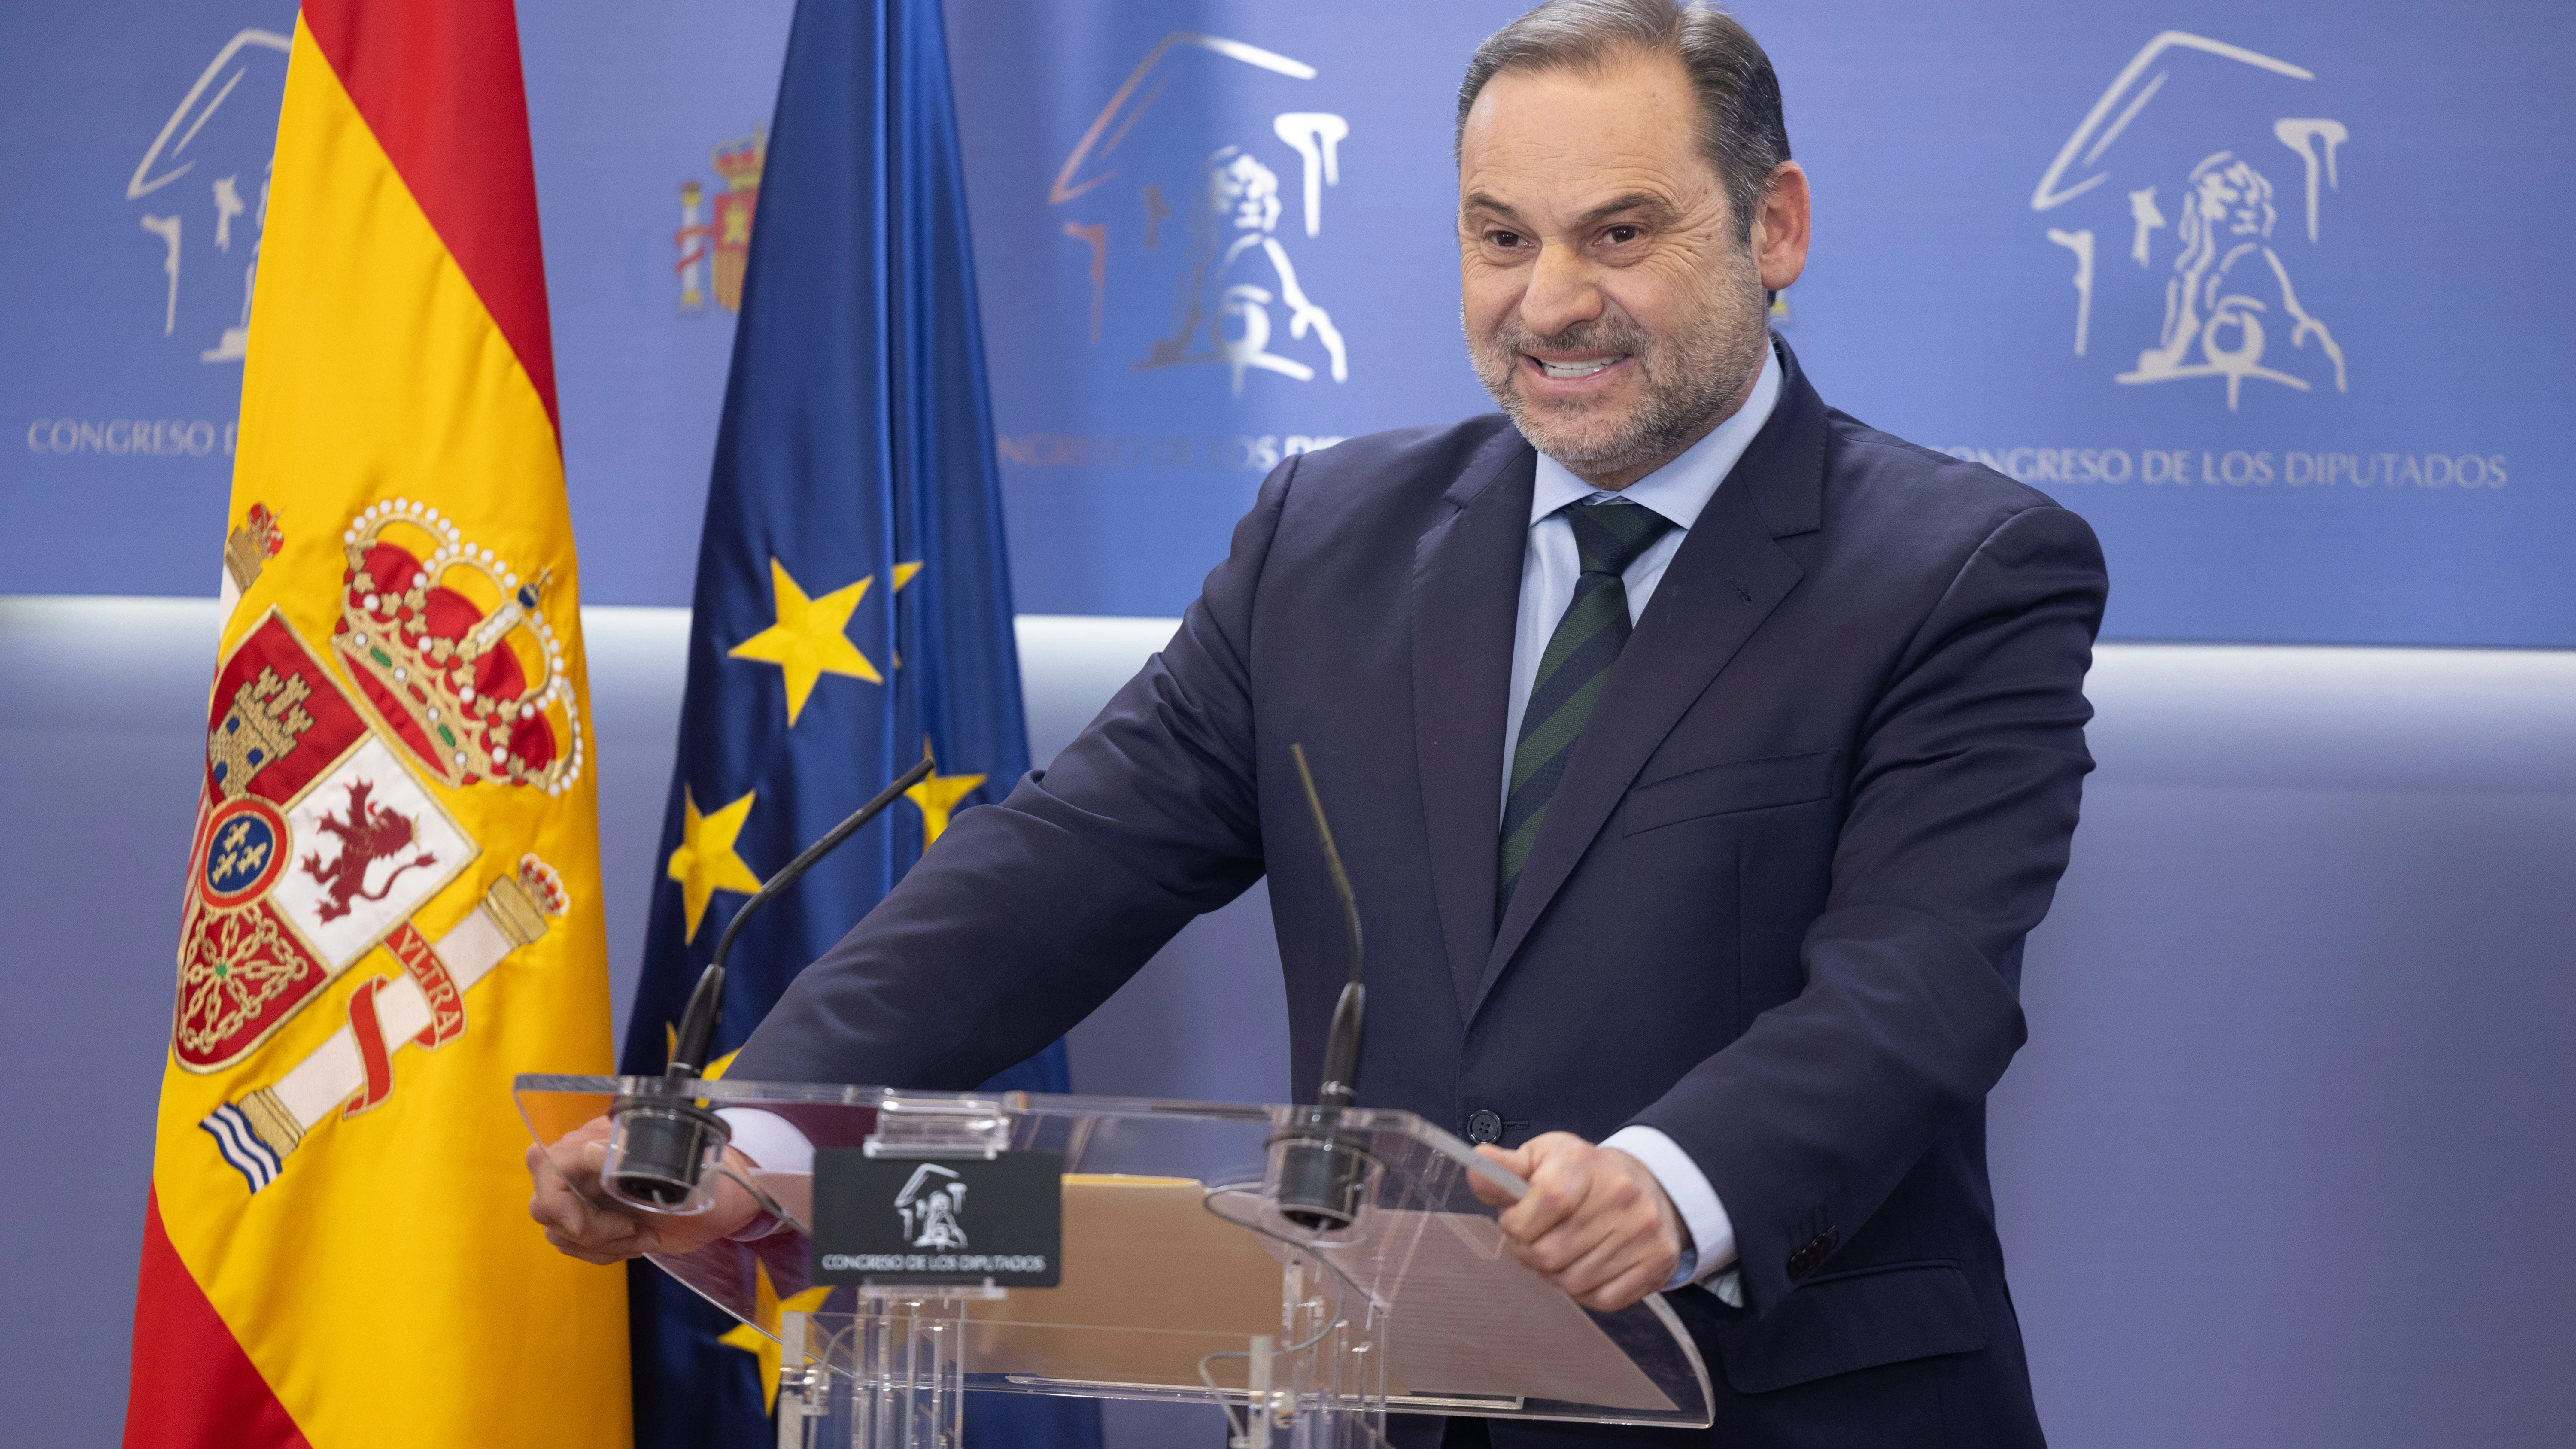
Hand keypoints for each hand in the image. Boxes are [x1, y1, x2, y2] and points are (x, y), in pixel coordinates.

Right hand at [526, 1115, 765, 1263]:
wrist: (721, 1198)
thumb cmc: (708, 1176)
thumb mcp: (686, 1169)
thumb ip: (639, 1160)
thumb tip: (593, 1152)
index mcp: (601, 1138)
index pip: (548, 1163)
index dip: (560, 1200)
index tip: (596, 1222)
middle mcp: (580, 1161)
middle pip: (547, 1205)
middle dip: (591, 1230)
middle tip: (635, 1231)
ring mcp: (580, 1190)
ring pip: (559, 1231)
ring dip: (603, 1244)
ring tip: (645, 1236)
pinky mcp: (586, 1216)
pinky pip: (573, 1244)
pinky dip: (604, 1251)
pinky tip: (635, 1241)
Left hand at [1469, 1132, 1684, 1311]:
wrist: (1649, 1185)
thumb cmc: (1584, 1175)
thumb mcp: (1542, 1158)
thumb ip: (1503, 1169)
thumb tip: (1477, 1164)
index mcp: (1584, 1164)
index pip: (1545, 1201)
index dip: (1517, 1223)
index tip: (1516, 1219)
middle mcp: (1621, 1196)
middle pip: (1550, 1253)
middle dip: (1531, 1253)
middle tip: (1537, 1239)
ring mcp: (1643, 1232)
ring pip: (1573, 1282)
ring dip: (1557, 1274)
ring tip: (1563, 1251)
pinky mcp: (1658, 1262)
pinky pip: (1603, 1299)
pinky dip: (1586, 1291)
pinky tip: (1586, 1266)